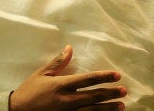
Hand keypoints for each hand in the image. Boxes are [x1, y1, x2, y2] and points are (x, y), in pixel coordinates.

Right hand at [9, 45, 125, 110]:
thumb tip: (69, 48)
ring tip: (121, 106)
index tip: (116, 75)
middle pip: (93, 96)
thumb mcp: (41, 74)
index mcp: (61, 85)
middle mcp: (66, 100)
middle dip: (110, 93)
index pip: (87, 80)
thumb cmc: (29, 91)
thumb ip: (58, 62)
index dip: (103, 77)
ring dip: (108, 108)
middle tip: (124, 91)